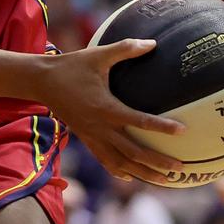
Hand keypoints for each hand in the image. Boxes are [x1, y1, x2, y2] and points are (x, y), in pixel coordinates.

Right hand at [38, 39, 184, 183]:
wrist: (40, 80)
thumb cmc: (70, 66)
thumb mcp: (97, 55)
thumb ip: (125, 49)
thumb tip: (152, 43)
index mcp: (105, 107)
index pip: (138, 121)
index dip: (161, 127)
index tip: (182, 131)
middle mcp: (99, 126)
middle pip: (133, 151)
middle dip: (157, 161)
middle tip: (180, 166)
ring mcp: (91, 135)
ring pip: (120, 161)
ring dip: (143, 172)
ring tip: (164, 181)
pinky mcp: (84, 137)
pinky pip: (103, 159)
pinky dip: (118, 170)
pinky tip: (131, 177)